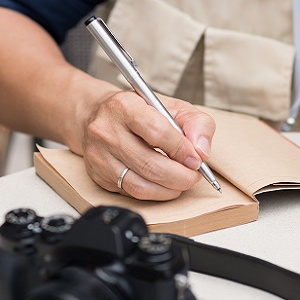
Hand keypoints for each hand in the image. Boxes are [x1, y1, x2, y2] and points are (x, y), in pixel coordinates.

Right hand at [80, 91, 215, 199]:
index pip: (158, 132)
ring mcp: (99, 155)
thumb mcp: (173, 107)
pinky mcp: (98, 175)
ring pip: (140, 185)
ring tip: (182, 181)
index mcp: (125, 106)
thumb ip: (196, 123)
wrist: (99, 115)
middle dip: (180, 176)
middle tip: (194, 176)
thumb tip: (202, 151)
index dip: (182, 150)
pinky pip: (132, 193)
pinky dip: (155, 193)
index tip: (197, 159)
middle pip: (150, 164)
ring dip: (169, 189)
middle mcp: (106, 131)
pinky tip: (165, 184)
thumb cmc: (141, 111)